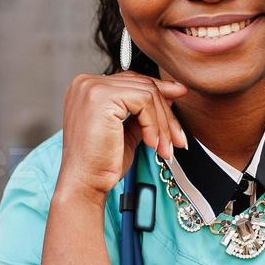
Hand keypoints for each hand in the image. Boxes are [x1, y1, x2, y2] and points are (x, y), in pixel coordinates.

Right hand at [55, 72, 187, 203]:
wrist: (85, 183)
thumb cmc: (100, 164)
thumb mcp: (126, 132)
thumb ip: (142, 113)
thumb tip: (167, 99)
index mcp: (87, 89)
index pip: (131, 81)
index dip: (159, 90)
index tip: (178, 97)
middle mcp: (87, 83)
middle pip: (142, 85)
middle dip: (166, 114)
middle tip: (178, 138)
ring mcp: (93, 88)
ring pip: (148, 94)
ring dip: (162, 124)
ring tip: (164, 147)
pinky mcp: (103, 98)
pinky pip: (144, 102)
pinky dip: (154, 125)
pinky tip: (152, 144)